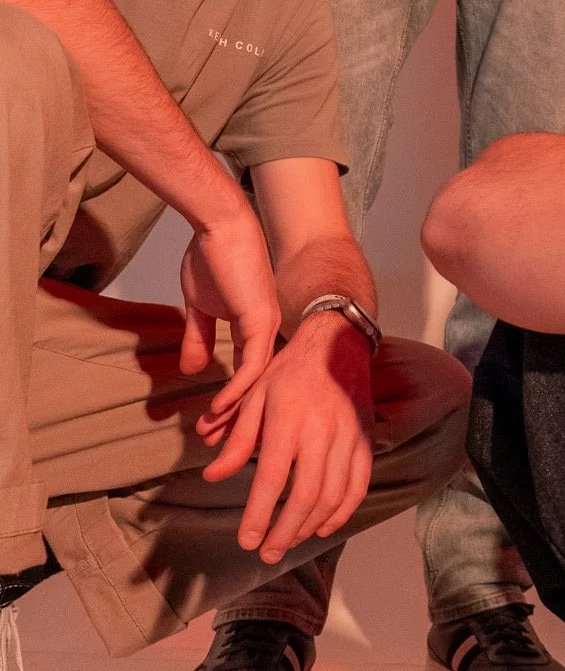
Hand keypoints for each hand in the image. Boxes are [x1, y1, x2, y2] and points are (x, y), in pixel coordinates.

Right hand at [179, 204, 280, 421]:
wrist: (217, 226)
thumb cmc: (209, 258)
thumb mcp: (198, 307)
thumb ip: (198, 338)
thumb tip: (191, 369)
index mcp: (254, 329)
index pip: (246, 375)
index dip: (230, 401)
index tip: (210, 424)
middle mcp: (267, 332)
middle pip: (257, 385)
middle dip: (236, 417)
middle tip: (217, 444)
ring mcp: (268, 327)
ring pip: (258, 381)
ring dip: (235, 410)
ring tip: (215, 434)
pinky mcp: (261, 320)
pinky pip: (254, 365)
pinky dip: (239, 389)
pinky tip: (221, 408)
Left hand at [197, 313, 374, 563]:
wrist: (338, 344)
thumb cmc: (289, 371)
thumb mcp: (254, 396)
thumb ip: (236, 439)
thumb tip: (213, 476)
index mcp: (289, 418)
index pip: (272, 478)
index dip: (259, 515)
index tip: (247, 541)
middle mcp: (322, 430)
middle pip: (306, 495)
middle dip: (285, 531)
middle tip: (267, 553)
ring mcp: (349, 437)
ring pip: (332, 496)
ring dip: (309, 527)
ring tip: (288, 542)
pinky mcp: (365, 441)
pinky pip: (358, 486)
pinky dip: (342, 513)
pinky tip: (322, 527)